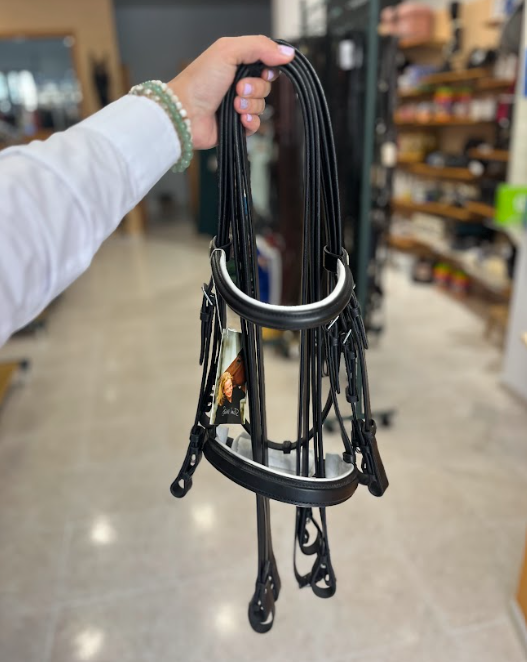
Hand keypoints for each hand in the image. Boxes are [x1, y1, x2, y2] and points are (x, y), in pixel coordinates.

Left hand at [168, 36, 294, 149]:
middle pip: (266, 86)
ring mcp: (237, 105)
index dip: (269, 68)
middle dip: (256, 88)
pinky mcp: (236, 126)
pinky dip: (250, 121)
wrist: (185, 113)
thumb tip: (288, 53)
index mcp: (236, 63)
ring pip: (262, 106)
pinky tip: (238, 119)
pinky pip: (256, 124)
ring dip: (250, 105)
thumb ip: (260, 47)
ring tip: (233, 105)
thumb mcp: (229, 50)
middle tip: (238, 89)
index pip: (266, 63)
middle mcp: (237, 83)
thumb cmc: (200, 81)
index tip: (263, 71)